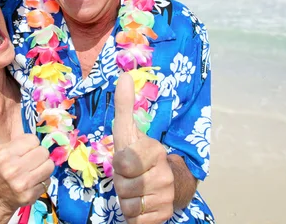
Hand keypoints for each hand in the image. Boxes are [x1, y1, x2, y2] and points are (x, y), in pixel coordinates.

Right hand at [0, 115, 54, 212]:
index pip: (32, 140)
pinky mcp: (30, 195)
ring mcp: (21, 184)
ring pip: (48, 165)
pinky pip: (47, 180)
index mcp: (3, 155)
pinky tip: (32, 182)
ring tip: (32, 170)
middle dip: (37, 154)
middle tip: (27, 160)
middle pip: (43, 152)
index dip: (29, 144)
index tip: (21, 150)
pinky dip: (42, 180)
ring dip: (42, 167)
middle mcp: (12, 169)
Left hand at [113, 73, 174, 222]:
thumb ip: (125, 106)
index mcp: (155, 152)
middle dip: (121, 183)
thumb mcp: (128, 131)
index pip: (124, 163)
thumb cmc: (139, 154)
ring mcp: (165, 197)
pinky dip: (133, 215)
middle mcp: (164, 175)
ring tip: (134, 189)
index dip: (119, 164)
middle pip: (124, 186)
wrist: (165, 183)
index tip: (127, 161)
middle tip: (129, 177)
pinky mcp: (162, 216)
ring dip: (126, 199)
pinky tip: (141, 204)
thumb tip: (124, 75)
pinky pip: (135, 220)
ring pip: (128, 205)